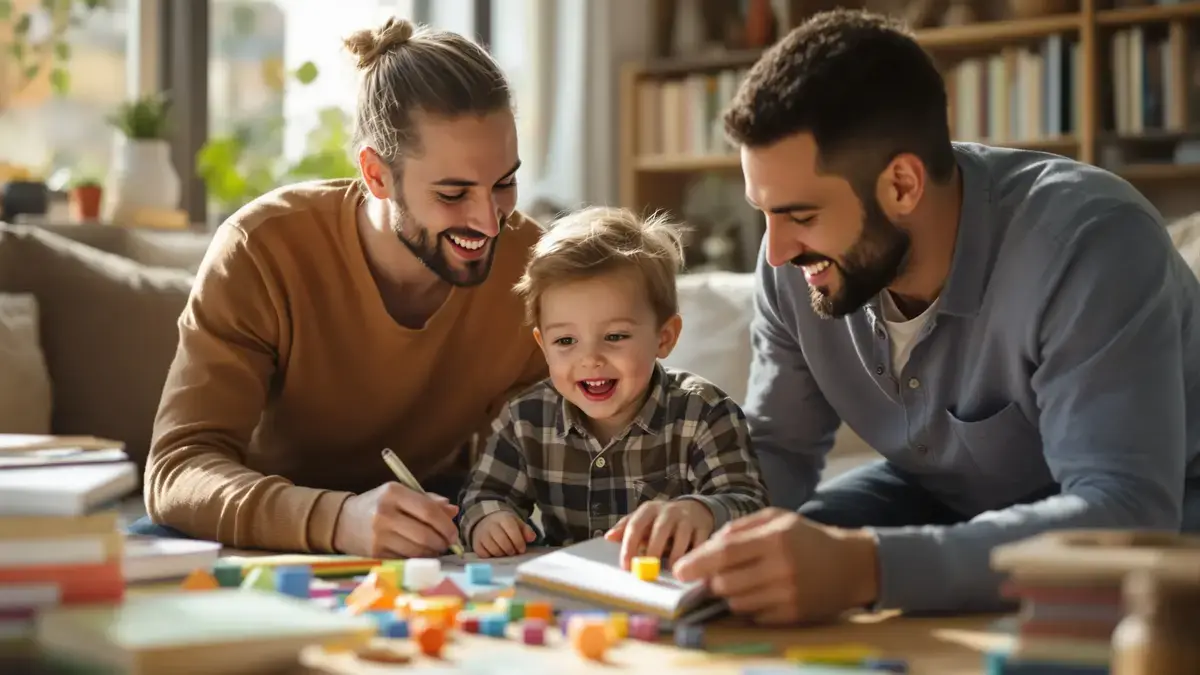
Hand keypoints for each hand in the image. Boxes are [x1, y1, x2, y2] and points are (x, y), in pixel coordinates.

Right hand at [332, 482, 459, 557]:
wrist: (342, 521)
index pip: (428, 511)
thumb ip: (427, 500)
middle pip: (425, 534)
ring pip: (417, 550)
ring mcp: (379, 536)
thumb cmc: (377, 505)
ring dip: (432, 553)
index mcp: (393, 493)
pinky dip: (418, 559)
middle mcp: (384, 514)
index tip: (453, 532)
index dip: (445, 524)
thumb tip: (453, 511)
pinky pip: (406, 559)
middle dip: (442, 542)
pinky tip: (420, 554)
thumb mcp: (400, 494)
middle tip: (447, 543)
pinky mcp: (375, 553)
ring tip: (435, 548)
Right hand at [472, 511, 535, 556]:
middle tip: (514, 552)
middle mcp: (491, 525)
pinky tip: (496, 554)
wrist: (485, 521)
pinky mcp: (476, 544)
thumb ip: (526, 530)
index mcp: (503, 518)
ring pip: (494, 550)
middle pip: (503, 541)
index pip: (512, 530)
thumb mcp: (517, 524)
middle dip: (511, 550)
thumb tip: (531, 538)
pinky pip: (485, 555)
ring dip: (502, 554)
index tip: (522, 549)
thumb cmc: (505, 525)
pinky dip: (492, 557)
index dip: (518, 542)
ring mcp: (482, 535)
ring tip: (506, 553)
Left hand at [604, 499, 714, 570]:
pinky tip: (689, 568)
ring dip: (675, 558)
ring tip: (670, 572)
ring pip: (681, 539)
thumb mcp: (643, 520)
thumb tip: (608, 537)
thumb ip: (625, 528)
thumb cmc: (661, 520)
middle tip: (648, 571)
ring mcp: (687, 518)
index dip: (629, 546)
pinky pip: (699, 544)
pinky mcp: (704, 527)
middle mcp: (668, 511)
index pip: (635, 525)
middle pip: (659, 531)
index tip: (626, 566)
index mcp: (649, 509)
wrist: (694, 509)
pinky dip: (694, 557)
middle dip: (653, 552)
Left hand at [671, 507, 878, 624]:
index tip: (678, 570)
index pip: (725, 553)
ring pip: (736, 603)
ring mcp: (788, 595)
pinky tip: (763, 593)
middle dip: (713, 580)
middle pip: (726, 583)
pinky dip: (750, 607)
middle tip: (715, 574)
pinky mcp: (793, 616)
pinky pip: (754, 616)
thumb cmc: (807, 538)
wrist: (851, 565)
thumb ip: (740, 527)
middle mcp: (781, 568)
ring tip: (745, 580)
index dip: (697, 563)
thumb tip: (708, 545)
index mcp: (774, 539)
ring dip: (730, 594)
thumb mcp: (776, 518)